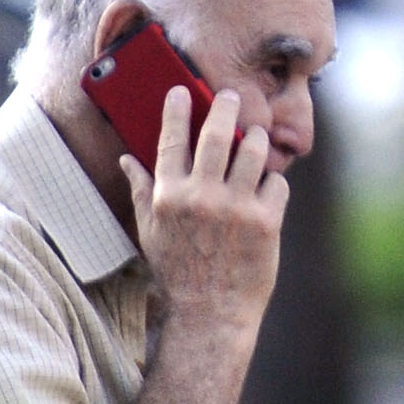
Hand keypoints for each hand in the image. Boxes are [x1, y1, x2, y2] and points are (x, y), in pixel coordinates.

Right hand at [127, 82, 287, 336]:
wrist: (210, 313)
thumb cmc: (177, 271)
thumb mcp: (150, 231)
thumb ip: (141, 191)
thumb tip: (126, 159)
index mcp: (170, 197)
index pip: (171, 141)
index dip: (177, 111)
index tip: (182, 91)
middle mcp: (202, 197)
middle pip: (217, 135)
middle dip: (225, 107)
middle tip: (232, 95)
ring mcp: (236, 208)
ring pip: (254, 152)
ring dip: (256, 139)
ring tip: (254, 137)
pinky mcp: (266, 222)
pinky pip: (277, 184)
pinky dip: (273, 182)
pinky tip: (266, 189)